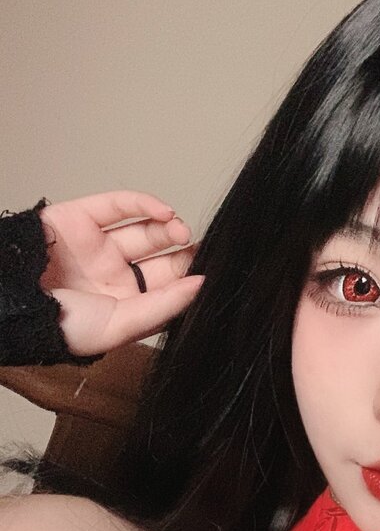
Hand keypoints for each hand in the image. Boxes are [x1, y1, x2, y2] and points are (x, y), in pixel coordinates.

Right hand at [37, 190, 204, 355]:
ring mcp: (97, 245)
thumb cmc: (61, 326)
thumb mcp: (121, 326)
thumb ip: (163, 307)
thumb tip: (201, 286)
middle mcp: (112, 274)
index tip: (209, 273)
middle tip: (201, 248)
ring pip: (143, 230)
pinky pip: (118, 205)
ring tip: (183, 230)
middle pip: (159, 258)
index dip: (187, 278)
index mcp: (123, 304)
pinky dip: (144, 203)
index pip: (165, 288)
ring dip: (168, 228)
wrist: (14, 303)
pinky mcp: (81, 217)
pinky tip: (164, 212)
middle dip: (183, 252)